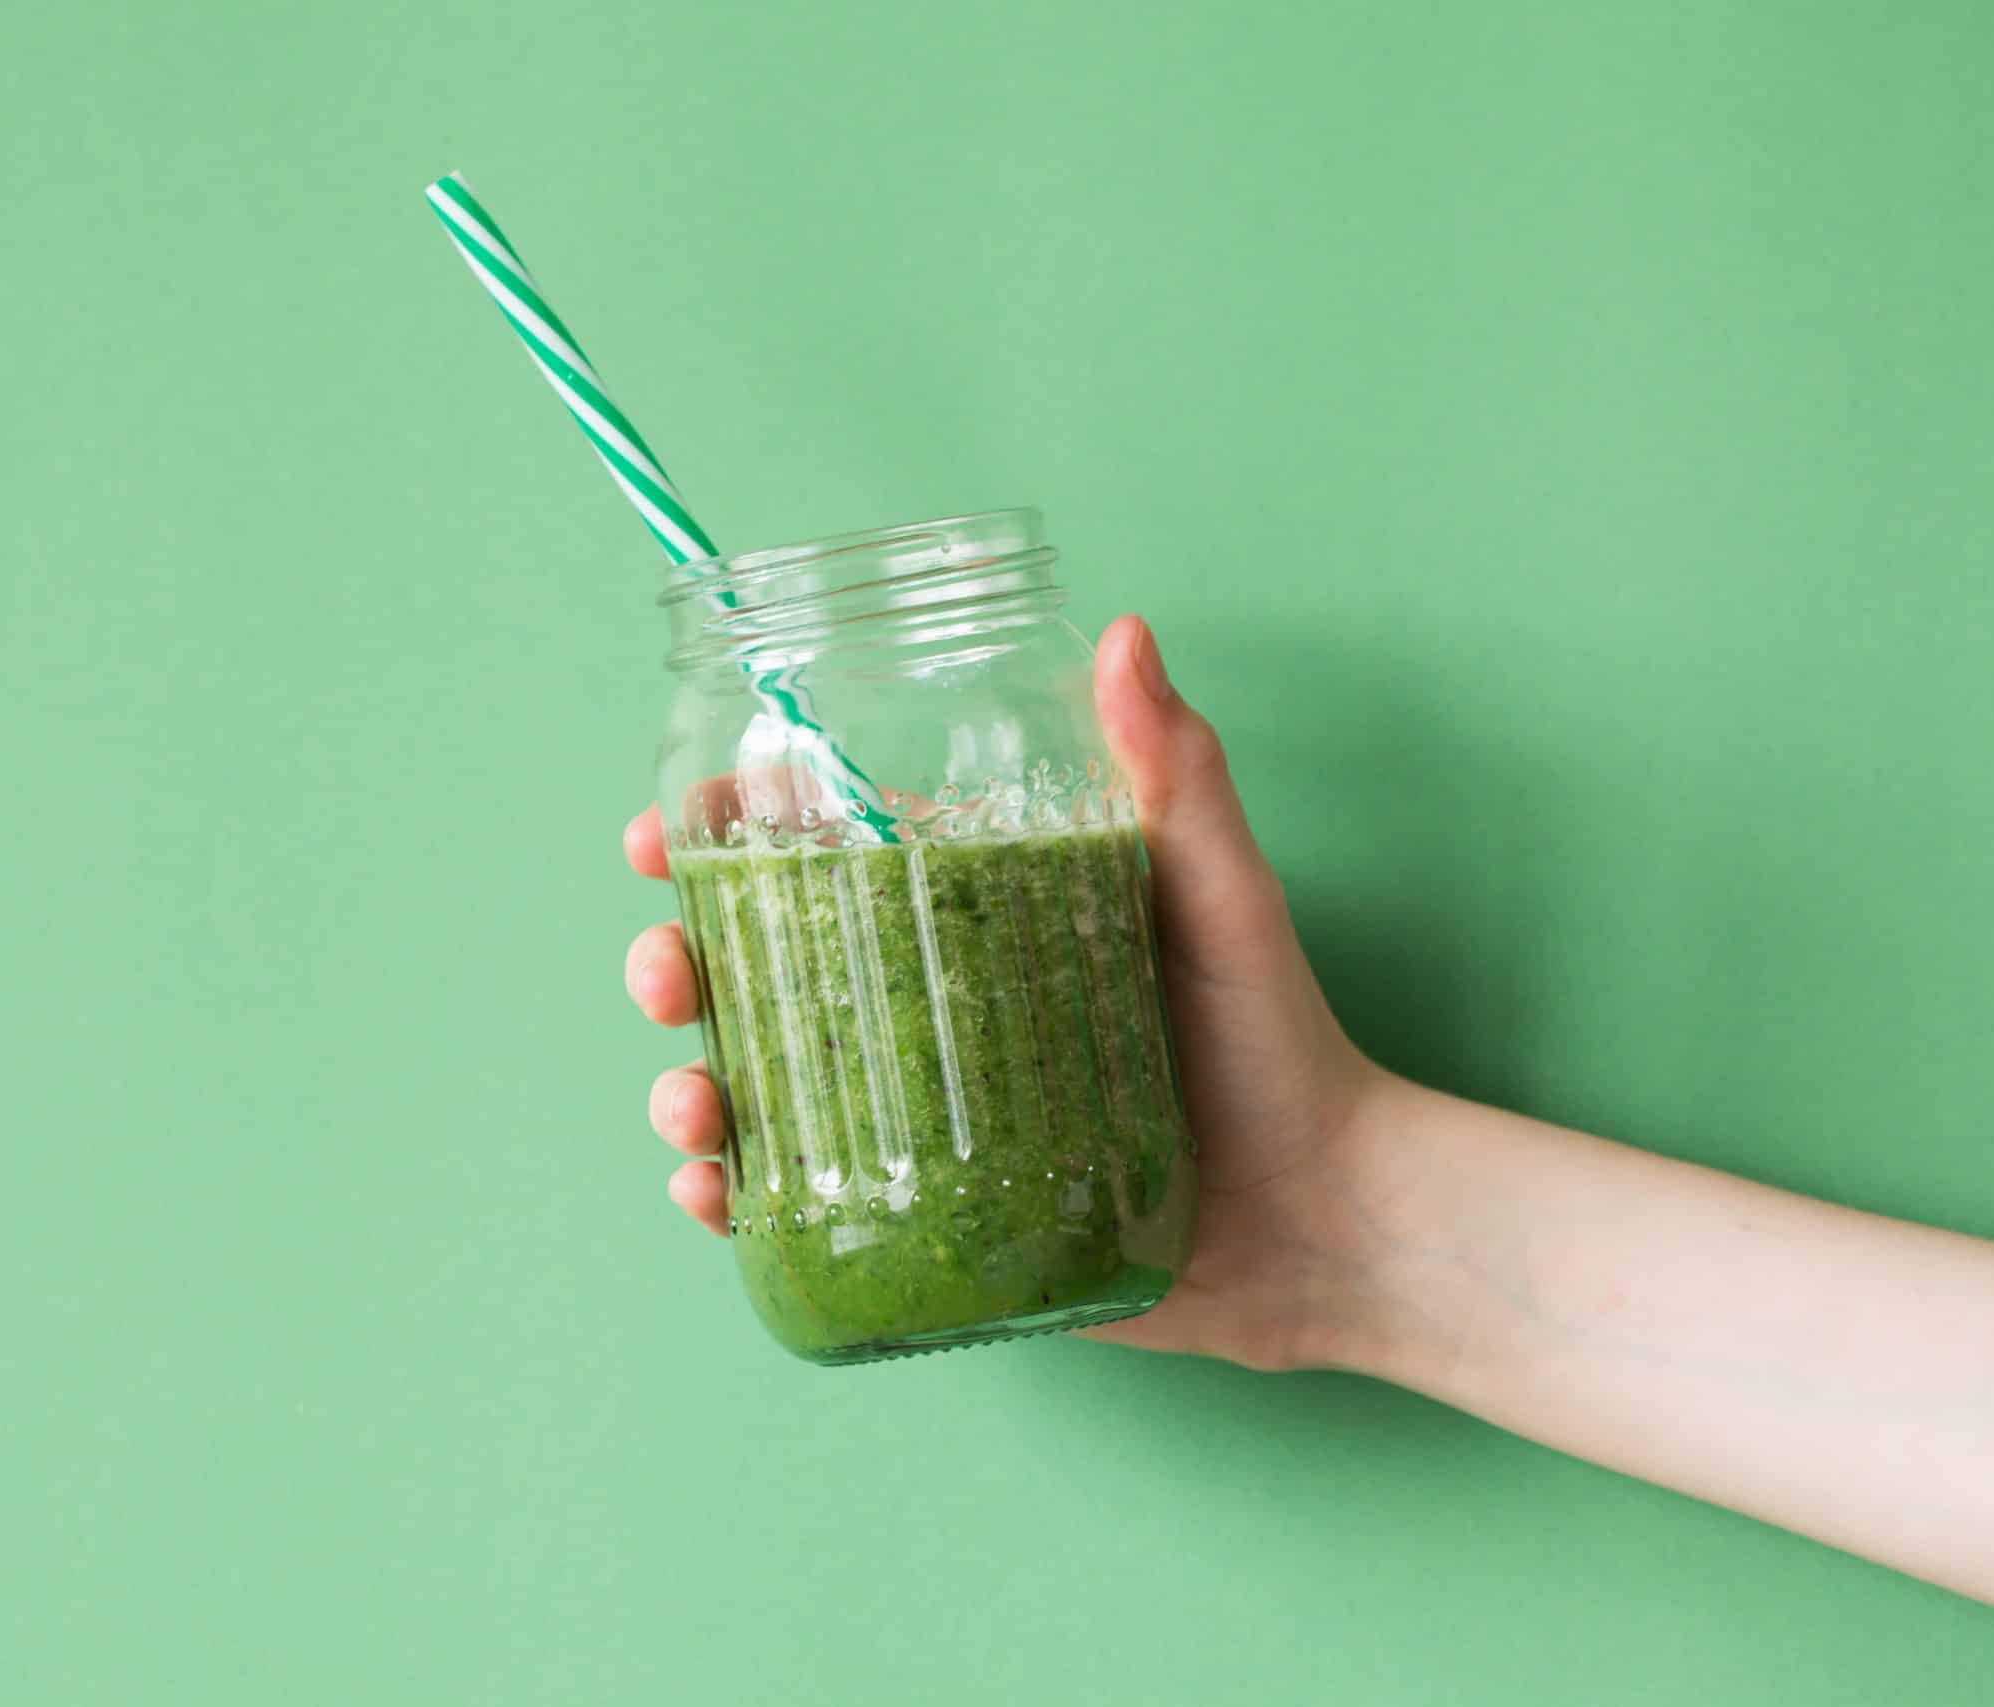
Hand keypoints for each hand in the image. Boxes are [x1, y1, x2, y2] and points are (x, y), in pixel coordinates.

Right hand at [620, 613, 1392, 1371]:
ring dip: (688, 1085)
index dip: (727, 837)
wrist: (1324, 1219)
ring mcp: (917, 1117)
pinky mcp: (924, 1215)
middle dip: (676, 960)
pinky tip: (714, 1190)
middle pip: (756, 971)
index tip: (674, 828)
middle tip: (668, 968)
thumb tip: (1126, 634)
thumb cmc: (1278, 1041)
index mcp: (972, 916)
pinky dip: (731, 1197)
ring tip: (694, 1098)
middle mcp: (925, 1010)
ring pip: (757, 1087)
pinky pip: (798, 1204)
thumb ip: (1177, 774)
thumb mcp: (1222, 894)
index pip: (820, 858)